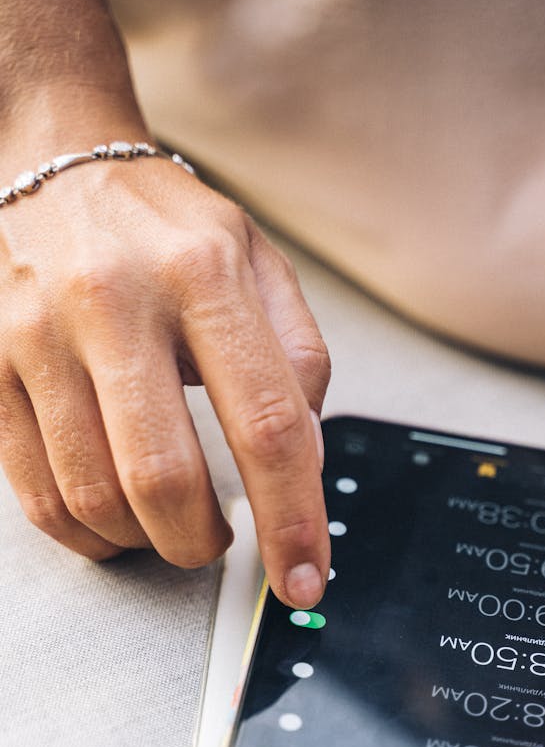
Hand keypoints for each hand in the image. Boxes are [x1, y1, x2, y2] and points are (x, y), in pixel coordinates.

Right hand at [0, 154, 330, 608]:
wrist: (53, 166)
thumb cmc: (167, 229)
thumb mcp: (260, 265)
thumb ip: (300, 359)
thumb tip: (304, 463)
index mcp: (205, 274)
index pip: (267, 425)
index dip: (292, 521)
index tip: (303, 580)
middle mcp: (115, 302)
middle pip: (165, 479)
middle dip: (202, 544)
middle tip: (219, 543)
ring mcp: (39, 337)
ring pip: (93, 498)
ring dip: (146, 543)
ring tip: (168, 526)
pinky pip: (37, 494)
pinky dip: (88, 534)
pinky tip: (116, 519)